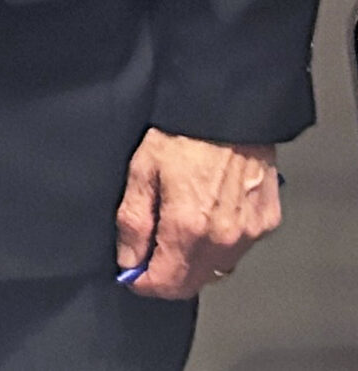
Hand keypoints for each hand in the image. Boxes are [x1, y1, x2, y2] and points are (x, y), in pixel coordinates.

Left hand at [115, 128, 281, 297]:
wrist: (228, 110)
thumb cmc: (183, 133)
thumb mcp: (141, 171)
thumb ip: (134, 222)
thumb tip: (128, 259)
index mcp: (189, 228)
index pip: (166, 284)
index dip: (142, 282)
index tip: (131, 271)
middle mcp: (224, 239)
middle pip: (192, 283)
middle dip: (166, 274)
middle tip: (149, 250)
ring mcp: (249, 233)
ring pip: (216, 268)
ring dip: (194, 260)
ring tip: (177, 226)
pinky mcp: (266, 222)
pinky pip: (239, 248)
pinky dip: (219, 242)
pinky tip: (207, 214)